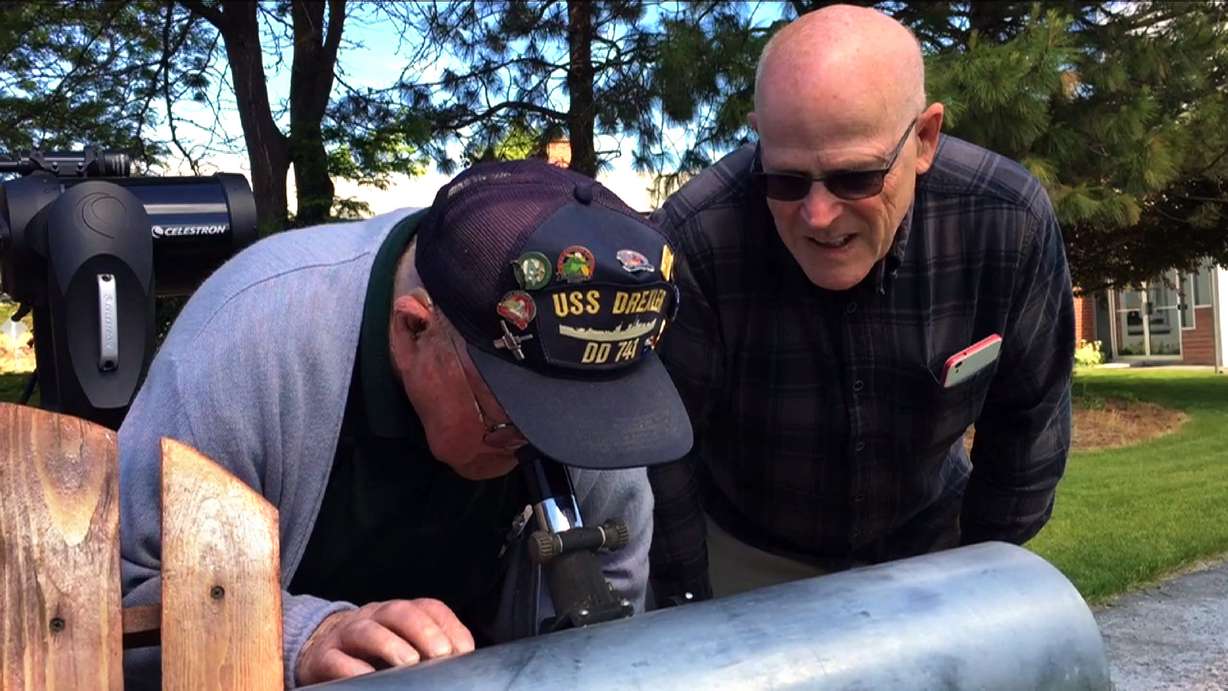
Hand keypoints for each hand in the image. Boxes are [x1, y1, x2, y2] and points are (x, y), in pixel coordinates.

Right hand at [295, 598, 475, 684]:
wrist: (320, 653)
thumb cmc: (373, 653)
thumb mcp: (404, 645)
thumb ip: (429, 651)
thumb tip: (463, 665)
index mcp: (398, 614)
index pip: (428, 608)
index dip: (448, 625)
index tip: (464, 650)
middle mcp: (373, 617)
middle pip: (399, 612)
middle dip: (423, 630)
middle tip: (441, 653)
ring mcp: (346, 635)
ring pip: (366, 630)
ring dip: (389, 644)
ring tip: (409, 662)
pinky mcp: (323, 657)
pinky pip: (335, 659)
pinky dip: (351, 668)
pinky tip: (367, 677)